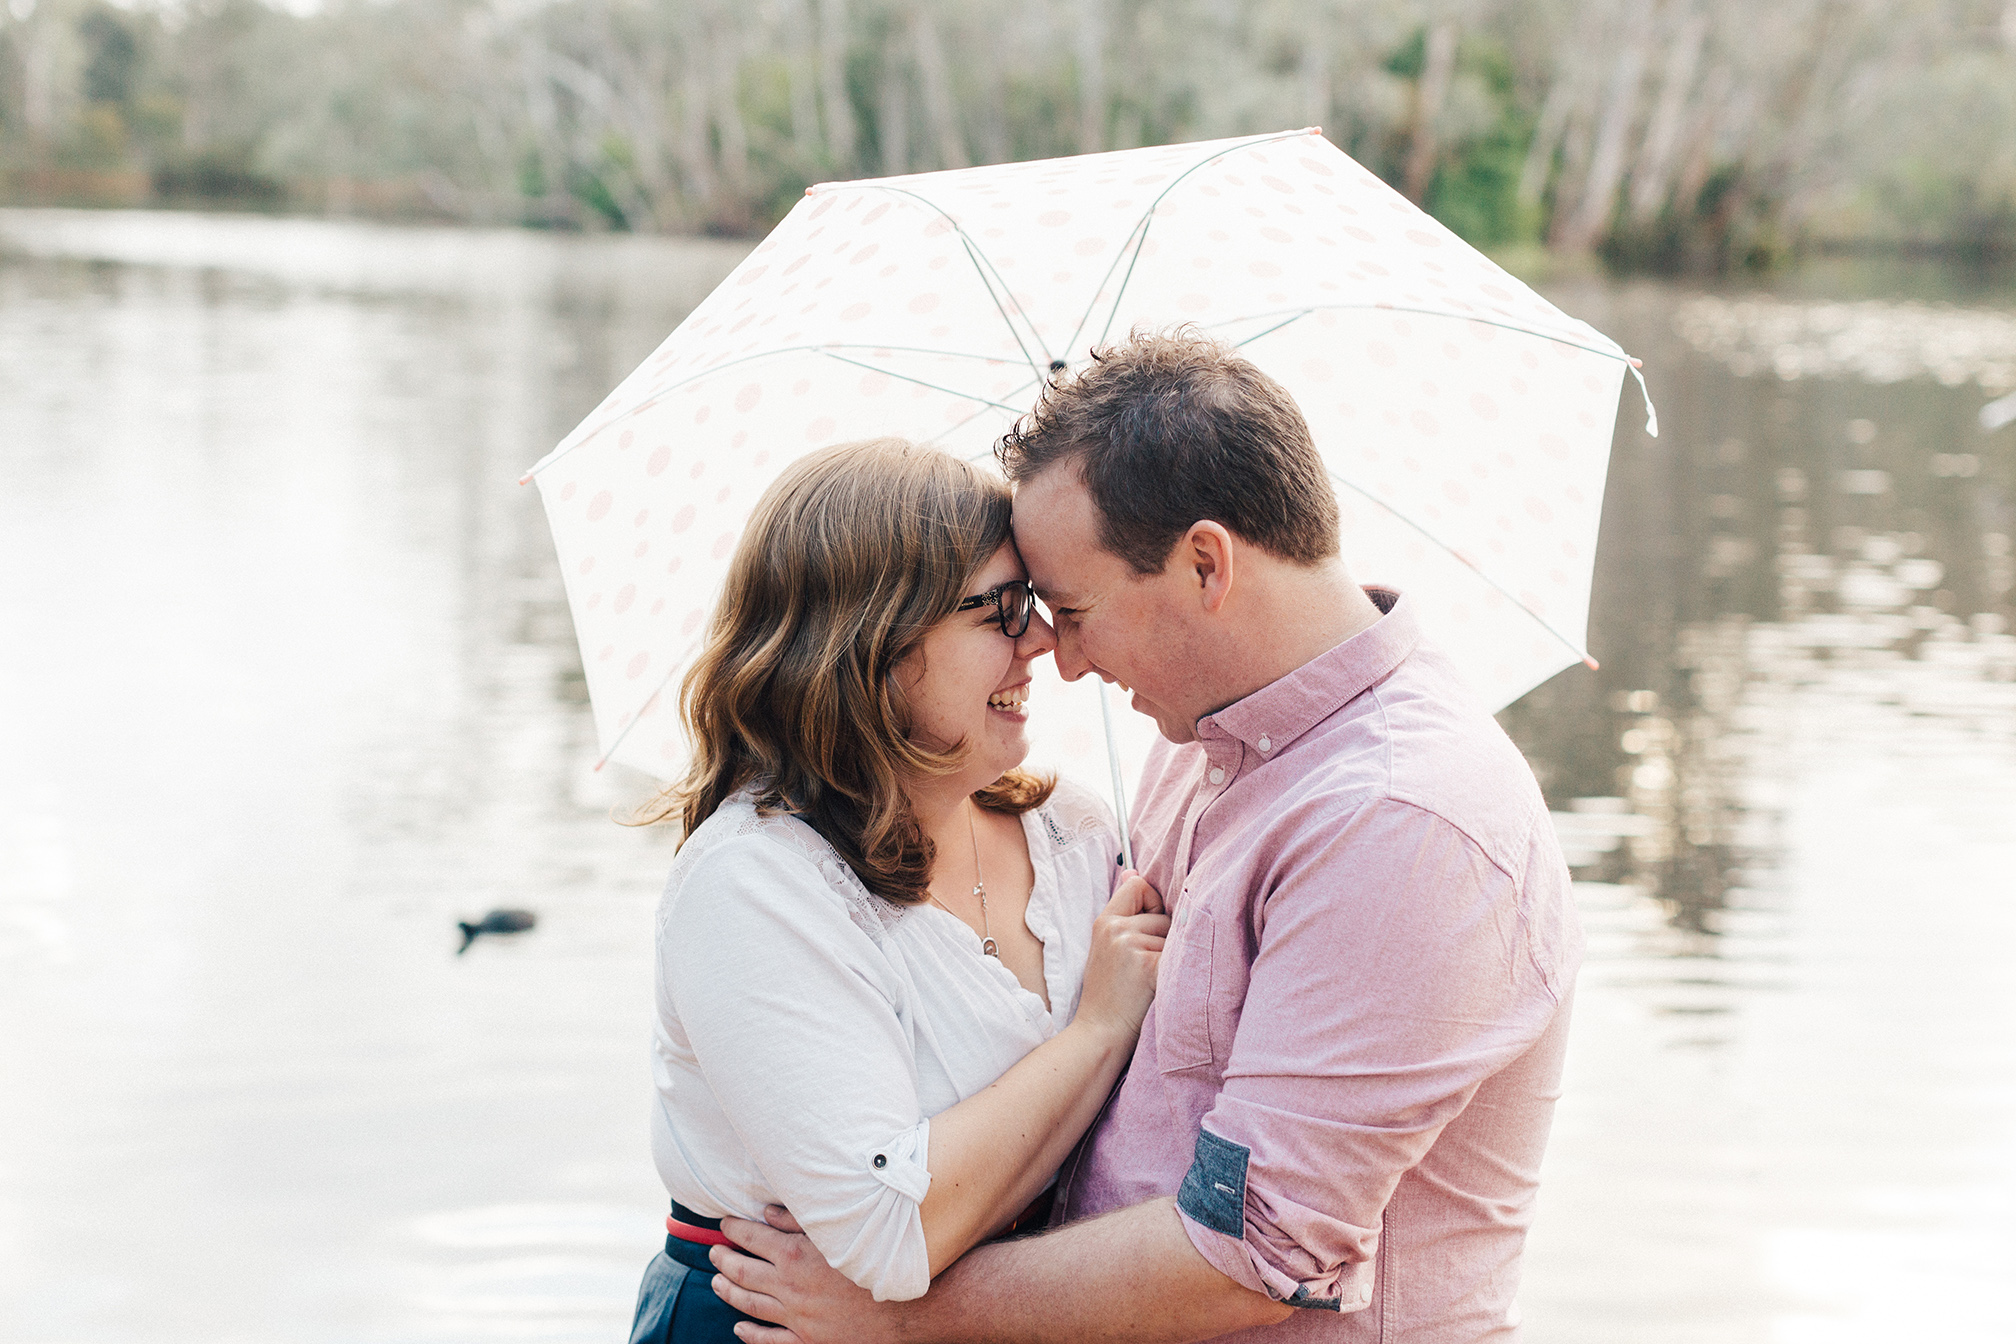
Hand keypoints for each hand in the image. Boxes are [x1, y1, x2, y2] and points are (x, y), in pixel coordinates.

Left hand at [710, 1206, 905, 1343]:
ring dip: (729, 1292)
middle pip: (744, 1272)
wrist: (905, 1308)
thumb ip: (798, 1221)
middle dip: (724, 1259)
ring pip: (750, 1304)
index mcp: (796, 1256)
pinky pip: (770, 1340)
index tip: (724, 1223)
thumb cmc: (875, 1260)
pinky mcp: (808, 1340)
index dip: (734, 1229)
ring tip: (716, 1281)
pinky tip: (739, 1328)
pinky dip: (750, 1334)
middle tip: (713, 1251)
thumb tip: (765, 1212)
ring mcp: (797, 1318)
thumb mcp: (838, 1233)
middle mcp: (791, 1287)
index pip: (753, 1238)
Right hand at [1072, 870, 1169, 1040]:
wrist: (1100, 1033)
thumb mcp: (1106, 947)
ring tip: (1151, 981)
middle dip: (1164, 939)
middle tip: (1145, 969)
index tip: (1150, 928)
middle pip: (1164, 915)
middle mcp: (1117, 928)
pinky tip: (1163, 989)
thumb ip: (1122, 911)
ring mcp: (1132, 946)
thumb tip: (1132, 870)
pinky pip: (1180, 956)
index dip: (1151, 903)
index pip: (1138, 885)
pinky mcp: (1149, 965)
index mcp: (1105, 921)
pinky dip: (1178, 973)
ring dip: (1171, 958)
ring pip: (1175, 936)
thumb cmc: (1108, 994)